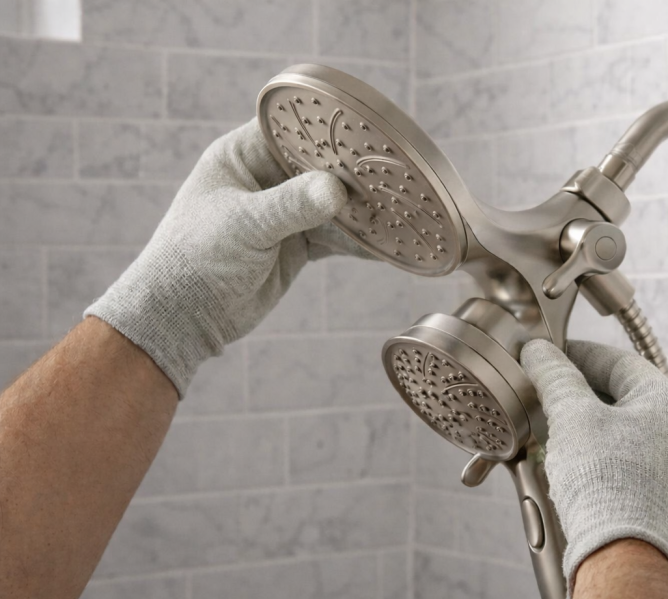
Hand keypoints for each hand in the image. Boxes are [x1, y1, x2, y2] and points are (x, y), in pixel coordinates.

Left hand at [86, 119, 370, 394]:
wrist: (185, 317)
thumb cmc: (195, 259)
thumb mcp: (243, 226)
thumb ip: (290, 206)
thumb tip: (337, 190)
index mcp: (243, 156)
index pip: (292, 130)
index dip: (327, 129)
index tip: (364, 133)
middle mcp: (267, 178)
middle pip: (322, 166)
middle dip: (354, 173)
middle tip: (392, 173)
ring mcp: (285, 212)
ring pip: (335, 204)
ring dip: (363, 210)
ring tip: (400, 208)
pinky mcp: (298, 244)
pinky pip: (337, 237)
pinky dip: (361, 241)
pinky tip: (388, 242)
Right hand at [520, 339, 667, 598]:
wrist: (628, 567)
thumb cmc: (606, 489)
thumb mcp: (572, 419)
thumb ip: (555, 378)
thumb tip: (540, 353)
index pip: (620, 362)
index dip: (580, 355)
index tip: (551, 356)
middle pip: (627, 402)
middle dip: (583, 399)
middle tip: (548, 398)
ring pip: (632, 440)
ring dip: (594, 434)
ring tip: (558, 440)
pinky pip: (638, 473)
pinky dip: (608, 467)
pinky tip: (581, 477)